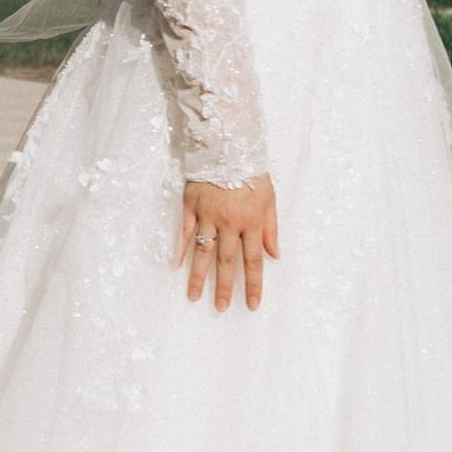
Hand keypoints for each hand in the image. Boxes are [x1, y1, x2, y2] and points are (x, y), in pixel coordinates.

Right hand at [176, 175, 278, 311]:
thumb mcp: (269, 197)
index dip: (253, 284)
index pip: (253, 261)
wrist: (227, 142)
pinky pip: (185, 231)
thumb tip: (275, 255)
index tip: (251, 304)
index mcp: (251, 221)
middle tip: (220, 308)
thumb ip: (271, 228)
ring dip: (198, 276)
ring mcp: (207, 215)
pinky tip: (176, 265)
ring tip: (194, 296)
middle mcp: (229, 222)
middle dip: (223, 288)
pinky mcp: (190, 205)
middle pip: (226, 261)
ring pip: (203, 251)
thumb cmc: (251, 170)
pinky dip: (180, 249)